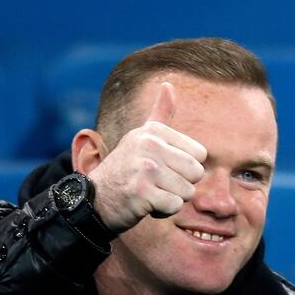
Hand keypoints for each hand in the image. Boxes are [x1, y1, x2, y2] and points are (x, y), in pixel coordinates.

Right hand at [89, 82, 206, 233]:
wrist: (94, 200)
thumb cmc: (125, 169)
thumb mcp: (141, 137)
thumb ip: (160, 113)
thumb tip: (168, 84)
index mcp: (154, 132)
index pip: (200, 154)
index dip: (185, 168)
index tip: (162, 168)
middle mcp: (150, 145)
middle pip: (197, 173)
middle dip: (181, 185)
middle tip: (156, 184)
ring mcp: (145, 168)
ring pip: (187, 191)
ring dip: (171, 199)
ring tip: (150, 193)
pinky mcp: (141, 192)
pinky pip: (175, 206)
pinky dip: (163, 211)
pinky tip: (146, 205)